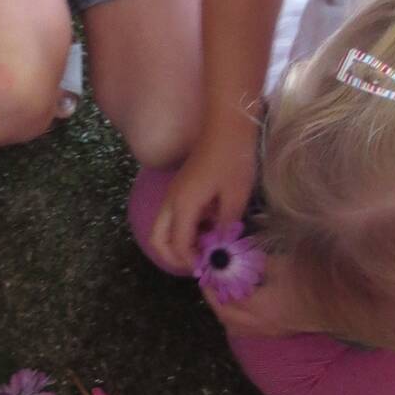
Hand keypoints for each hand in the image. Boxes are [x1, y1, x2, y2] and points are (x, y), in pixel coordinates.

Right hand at [149, 124, 258, 274]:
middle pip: (158, 238)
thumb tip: (221, 247)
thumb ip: (226, 226)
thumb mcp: (236, 196)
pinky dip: (186, 229)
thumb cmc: (233, 158)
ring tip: (209, 247)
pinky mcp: (181, 188)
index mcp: (183, 204)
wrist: (227, 125)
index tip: (211, 269)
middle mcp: (171, 200)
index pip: (178, 244)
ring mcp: (174, 193)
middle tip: (201, 265)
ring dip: (180, 242)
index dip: (192, 262)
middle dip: (175, 257)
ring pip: (164, 227)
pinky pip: (174, 217)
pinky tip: (212, 228)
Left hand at [207, 252, 322, 339]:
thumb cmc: (312, 279)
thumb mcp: (281, 264)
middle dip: (212, 296)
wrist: (342, 303)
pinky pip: (247, 329)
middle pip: (225, 315)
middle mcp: (261, 324)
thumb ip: (255, 260)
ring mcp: (270, 331)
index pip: (225, 296)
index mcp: (260, 307)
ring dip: (224, 309)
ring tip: (222, 289)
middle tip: (209, 278)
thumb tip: (236, 253)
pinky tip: (241, 300)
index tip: (206, 264)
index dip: (213, 280)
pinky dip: (237, 316)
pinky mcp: (279, 332)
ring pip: (235, 326)